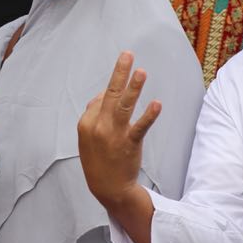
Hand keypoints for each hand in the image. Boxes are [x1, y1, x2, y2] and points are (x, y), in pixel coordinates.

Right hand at [77, 52, 161, 208]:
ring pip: (124, 106)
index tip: (118, 92)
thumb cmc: (98, 160)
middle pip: (110, 94)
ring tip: (142, 72)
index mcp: (85, 122)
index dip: (111, 93)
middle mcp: (98, 125)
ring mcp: (114, 134)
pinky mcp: (129, 143)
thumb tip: (103, 94)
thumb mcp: (87, 137)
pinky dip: (148, 115)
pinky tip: (156, 104)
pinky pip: (140, 127)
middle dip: (119, 72)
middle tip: (127, 54)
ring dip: (133, 87)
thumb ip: (93, 114)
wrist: (108, 188)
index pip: (101, 98)